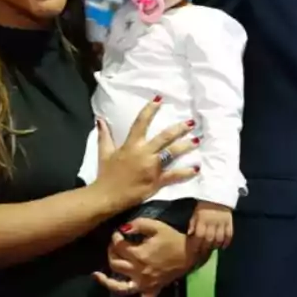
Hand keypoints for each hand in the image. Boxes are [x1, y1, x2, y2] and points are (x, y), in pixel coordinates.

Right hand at [91, 97, 198, 211]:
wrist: (105, 197)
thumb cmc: (106, 174)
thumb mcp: (104, 153)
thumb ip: (104, 135)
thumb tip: (100, 119)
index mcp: (131, 145)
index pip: (141, 123)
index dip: (150, 110)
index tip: (160, 99)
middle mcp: (143, 153)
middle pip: (164, 137)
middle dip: (179, 129)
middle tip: (191, 122)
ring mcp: (151, 167)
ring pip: (172, 153)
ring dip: (185, 146)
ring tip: (197, 141)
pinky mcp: (156, 181)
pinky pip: (174, 175)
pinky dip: (186, 172)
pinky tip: (197, 168)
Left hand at [96, 218, 197, 293]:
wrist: (191, 252)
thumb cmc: (174, 238)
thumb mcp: (157, 226)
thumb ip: (139, 224)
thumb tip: (122, 228)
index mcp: (139, 254)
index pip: (119, 246)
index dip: (115, 237)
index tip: (118, 232)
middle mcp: (138, 271)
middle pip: (115, 263)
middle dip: (111, 252)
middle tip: (114, 246)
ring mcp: (143, 283)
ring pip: (119, 285)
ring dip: (107, 280)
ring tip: (98, 275)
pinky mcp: (152, 291)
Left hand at [188, 202, 232, 253]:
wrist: (219, 195)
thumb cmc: (204, 206)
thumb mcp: (195, 213)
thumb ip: (193, 223)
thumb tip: (190, 234)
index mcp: (202, 220)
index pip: (199, 235)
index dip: (197, 245)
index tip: (195, 251)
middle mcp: (212, 222)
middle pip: (210, 238)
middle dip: (206, 248)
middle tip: (204, 253)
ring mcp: (222, 222)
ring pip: (220, 238)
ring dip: (216, 245)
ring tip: (213, 249)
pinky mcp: (230, 222)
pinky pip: (229, 233)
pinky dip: (227, 241)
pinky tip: (223, 246)